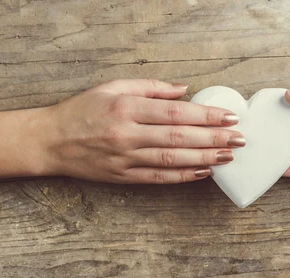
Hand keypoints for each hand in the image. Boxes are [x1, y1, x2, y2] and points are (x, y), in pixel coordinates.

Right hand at [41, 79, 244, 183]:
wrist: (50, 140)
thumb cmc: (82, 110)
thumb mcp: (112, 87)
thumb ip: (150, 87)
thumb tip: (184, 90)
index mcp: (127, 107)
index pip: (176, 112)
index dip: (206, 115)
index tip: (229, 117)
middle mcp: (128, 134)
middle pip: (180, 138)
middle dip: (214, 138)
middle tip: (239, 139)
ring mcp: (126, 158)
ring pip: (173, 160)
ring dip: (205, 158)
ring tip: (229, 156)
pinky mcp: (123, 177)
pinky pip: (158, 178)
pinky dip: (183, 177)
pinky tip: (204, 172)